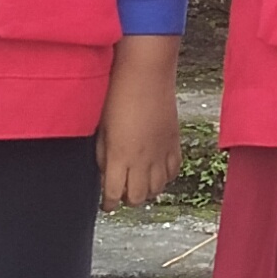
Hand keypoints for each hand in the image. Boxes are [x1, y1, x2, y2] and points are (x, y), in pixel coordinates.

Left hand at [97, 35, 183, 209]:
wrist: (146, 73)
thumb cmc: (117, 94)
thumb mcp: (101, 128)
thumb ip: (103, 154)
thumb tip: (105, 173)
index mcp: (120, 157)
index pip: (114, 194)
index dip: (109, 203)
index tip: (106, 204)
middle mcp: (142, 160)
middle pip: (138, 198)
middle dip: (127, 199)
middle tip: (121, 192)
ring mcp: (161, 153)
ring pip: (158, 189)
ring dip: (147, 190)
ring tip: (139, 182)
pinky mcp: (174, 143)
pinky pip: (174, 172)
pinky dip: (165, 177)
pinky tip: (157, 170)